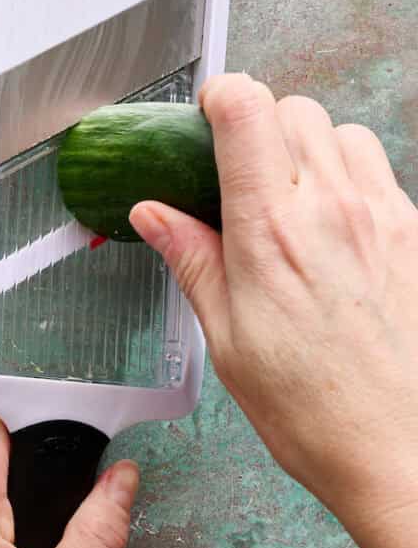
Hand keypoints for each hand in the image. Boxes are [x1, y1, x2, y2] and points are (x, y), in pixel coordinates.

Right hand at [129, 73, 417, 547]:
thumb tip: (154, 215)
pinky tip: (328, 223)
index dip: (220, 97)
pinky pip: (377, 169)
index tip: (205, 116)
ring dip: (307, 145)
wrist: (397, 450)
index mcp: (272, 233)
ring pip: (341, 130)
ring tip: (285, 194)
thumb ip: (191, 258)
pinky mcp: (413, 233)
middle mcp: (333, 211)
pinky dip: (346, 174)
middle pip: (293, 109)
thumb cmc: (313, 407)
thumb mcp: (225, 336)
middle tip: (235, 169)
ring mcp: (383, 218)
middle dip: (258, 124)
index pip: (247, 112)